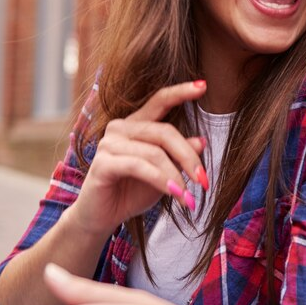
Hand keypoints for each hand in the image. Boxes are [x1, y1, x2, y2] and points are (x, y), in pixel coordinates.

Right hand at [73, 81, 209, 233]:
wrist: (101, 219)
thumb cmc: (131, 193)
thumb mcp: (163, 173)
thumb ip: (177, 156)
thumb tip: (201, 141)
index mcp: (135, 125)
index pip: (159, 101)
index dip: (180, 92)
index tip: (203, 86)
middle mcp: (120, 128)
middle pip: (165, 132)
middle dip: (189, 157)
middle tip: (204, 181)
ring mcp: (109, 144)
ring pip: (154, 152)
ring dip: (176, 177)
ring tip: (189, 197)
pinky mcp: (103, 163)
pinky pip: (139, 166)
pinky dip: (161, 180)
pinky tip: (174, 194)